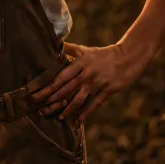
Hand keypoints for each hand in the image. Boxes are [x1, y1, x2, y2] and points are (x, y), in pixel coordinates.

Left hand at [30, 41, 147, 122]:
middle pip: (66, 89)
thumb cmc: (103, 54)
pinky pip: (95, 104)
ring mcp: (97, 83)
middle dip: (53, 100)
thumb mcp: (85, 50)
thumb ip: (69, 49)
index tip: (37, 95)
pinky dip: (87, 113)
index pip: (61, 77)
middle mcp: (86, 74)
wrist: (127, 57)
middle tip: (42, 110)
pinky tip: (80, 120)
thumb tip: (55, 43)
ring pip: (79, 99)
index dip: (48, 87)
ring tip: (59, 117)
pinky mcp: (108, 90)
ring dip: (68, 110)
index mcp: (80, 63)